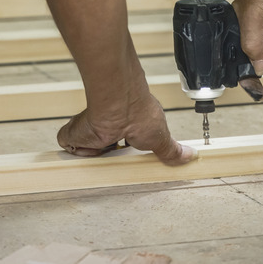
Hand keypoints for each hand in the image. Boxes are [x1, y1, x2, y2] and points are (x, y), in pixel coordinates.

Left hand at [56, 88, 196, 165]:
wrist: (118, 107)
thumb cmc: (140, 115)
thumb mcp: (161, 138)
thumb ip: (171, 151)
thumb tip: (191, 156)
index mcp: (126, 127)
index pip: (122, 146)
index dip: (122, 152)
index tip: (126, 155)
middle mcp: (108, 127)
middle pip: (103, 151)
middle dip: (108, 155)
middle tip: (115, 151)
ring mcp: (92, 128)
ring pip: (87, 151)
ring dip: (96, 151)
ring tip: (107, 142)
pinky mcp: (76, 131)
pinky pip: (71, 146)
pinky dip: (80, 147)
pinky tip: (93, 141)